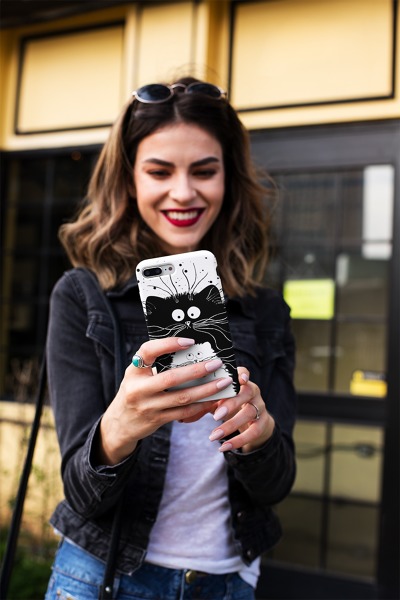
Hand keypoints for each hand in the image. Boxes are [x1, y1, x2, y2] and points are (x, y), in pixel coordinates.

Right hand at [98, 337, 231, 464]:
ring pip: (182, 397)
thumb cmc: (135, 390)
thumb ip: (157, 364)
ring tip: (223, 382)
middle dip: (197, 370)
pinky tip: (213, 399)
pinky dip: (200, 405)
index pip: (148, 351)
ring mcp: (148, 406)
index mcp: (134, 370)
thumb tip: (190, 350)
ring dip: (205, 390)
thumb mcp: (138, 375)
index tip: (190, 341)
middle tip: (216, 363)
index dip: (169, 344)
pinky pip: (183, 412)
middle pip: (171, 378)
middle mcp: (139, 388)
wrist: (120, 423)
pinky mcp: (157, 420)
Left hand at [208, 367, 274, 452]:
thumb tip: (181, 416)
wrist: (251, 421)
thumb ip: (203, 404)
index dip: (242, 374)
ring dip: (230, 425)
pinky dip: (238, 440)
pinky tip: (223, 447)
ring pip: (250, 413)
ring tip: (213, 436)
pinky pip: (254, 432)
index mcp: (241, 382)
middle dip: (232, 403)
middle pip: (247, 393)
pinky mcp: (263, 423)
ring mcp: (260, 406)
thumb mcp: (217, 401)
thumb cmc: (228, 405)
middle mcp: (253, 391)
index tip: (239, 379)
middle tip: (215, 416)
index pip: (243, 373)